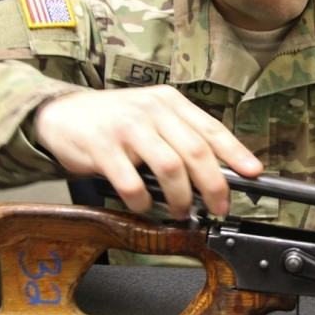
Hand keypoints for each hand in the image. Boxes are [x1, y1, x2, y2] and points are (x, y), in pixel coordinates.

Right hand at [34, 85, 261, 217]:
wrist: (60, 114)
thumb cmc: (113, 121)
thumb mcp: (152, 118)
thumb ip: (181, 137)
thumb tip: (217, 172)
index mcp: (170, 102)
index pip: (211, 129)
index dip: (236, 153)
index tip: (253, 174)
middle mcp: (152, 110)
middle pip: (195, 150)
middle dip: (213, 185)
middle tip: (218, 207)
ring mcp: (127, 126)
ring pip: (169, 166)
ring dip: (180, 196)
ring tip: (181, 211)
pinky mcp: (101, 146)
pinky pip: (131, 181)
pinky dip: (143, 201)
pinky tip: (145, 207)